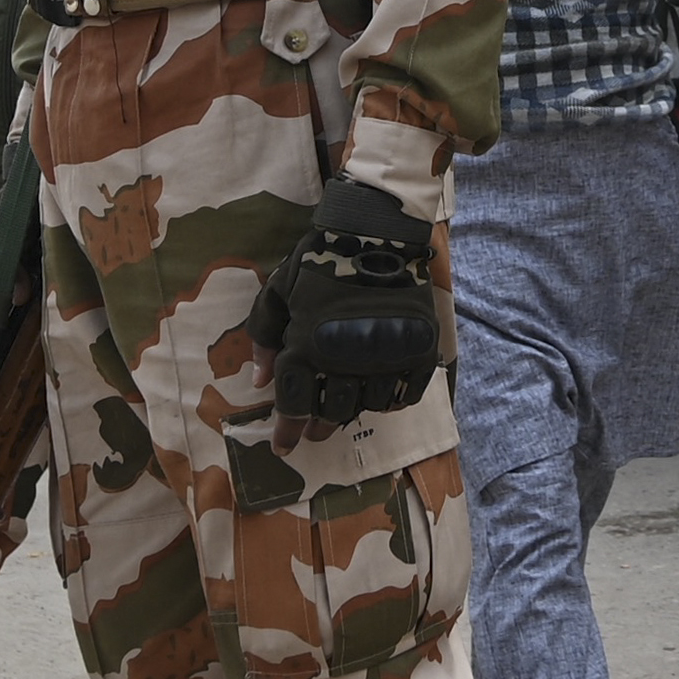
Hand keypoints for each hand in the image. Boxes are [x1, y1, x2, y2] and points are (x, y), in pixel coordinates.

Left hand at [249, 178, 440, 444]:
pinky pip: (405, 394)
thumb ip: (264, 335)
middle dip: (320, 426)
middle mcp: (346, 360)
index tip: (284, 446)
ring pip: (369, 406)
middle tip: (316, 430)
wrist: (377, 233)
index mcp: (307, 346)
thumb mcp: (278, 291)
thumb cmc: (318, 260)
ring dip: (354, 412)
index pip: (295, 404)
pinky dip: (391, 400)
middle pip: (333, 412)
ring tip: (347, 409)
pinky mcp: (418, 351)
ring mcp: (386, 357)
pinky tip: (380, 395)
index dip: (288, 430)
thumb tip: (260, 382)